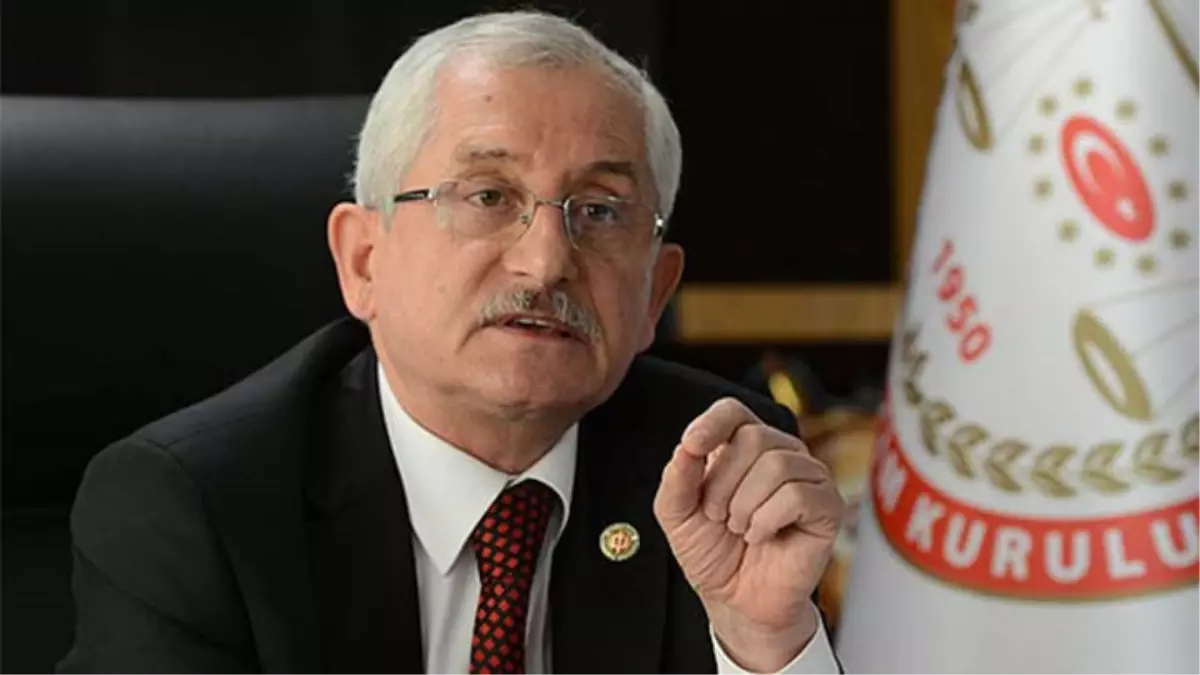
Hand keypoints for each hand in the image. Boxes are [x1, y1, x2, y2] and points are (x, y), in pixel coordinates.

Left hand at [653, 398, 842, 671]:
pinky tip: (761, 536)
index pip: (732, 411)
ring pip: (777, 464)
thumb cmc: (713, 552)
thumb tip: (686, 447)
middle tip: (718, 516)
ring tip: (740, 529)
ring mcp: (808, 477)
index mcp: (742, 447)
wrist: (736, 600)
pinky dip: (768, 520)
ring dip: (745, 506)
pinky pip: (798, 495)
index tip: (692, 446)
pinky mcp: (827, 506)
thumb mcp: (677, 514)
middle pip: (754, 437)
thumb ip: (676, 478)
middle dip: (723, 483)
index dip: (712, 423)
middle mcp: (780, 453)